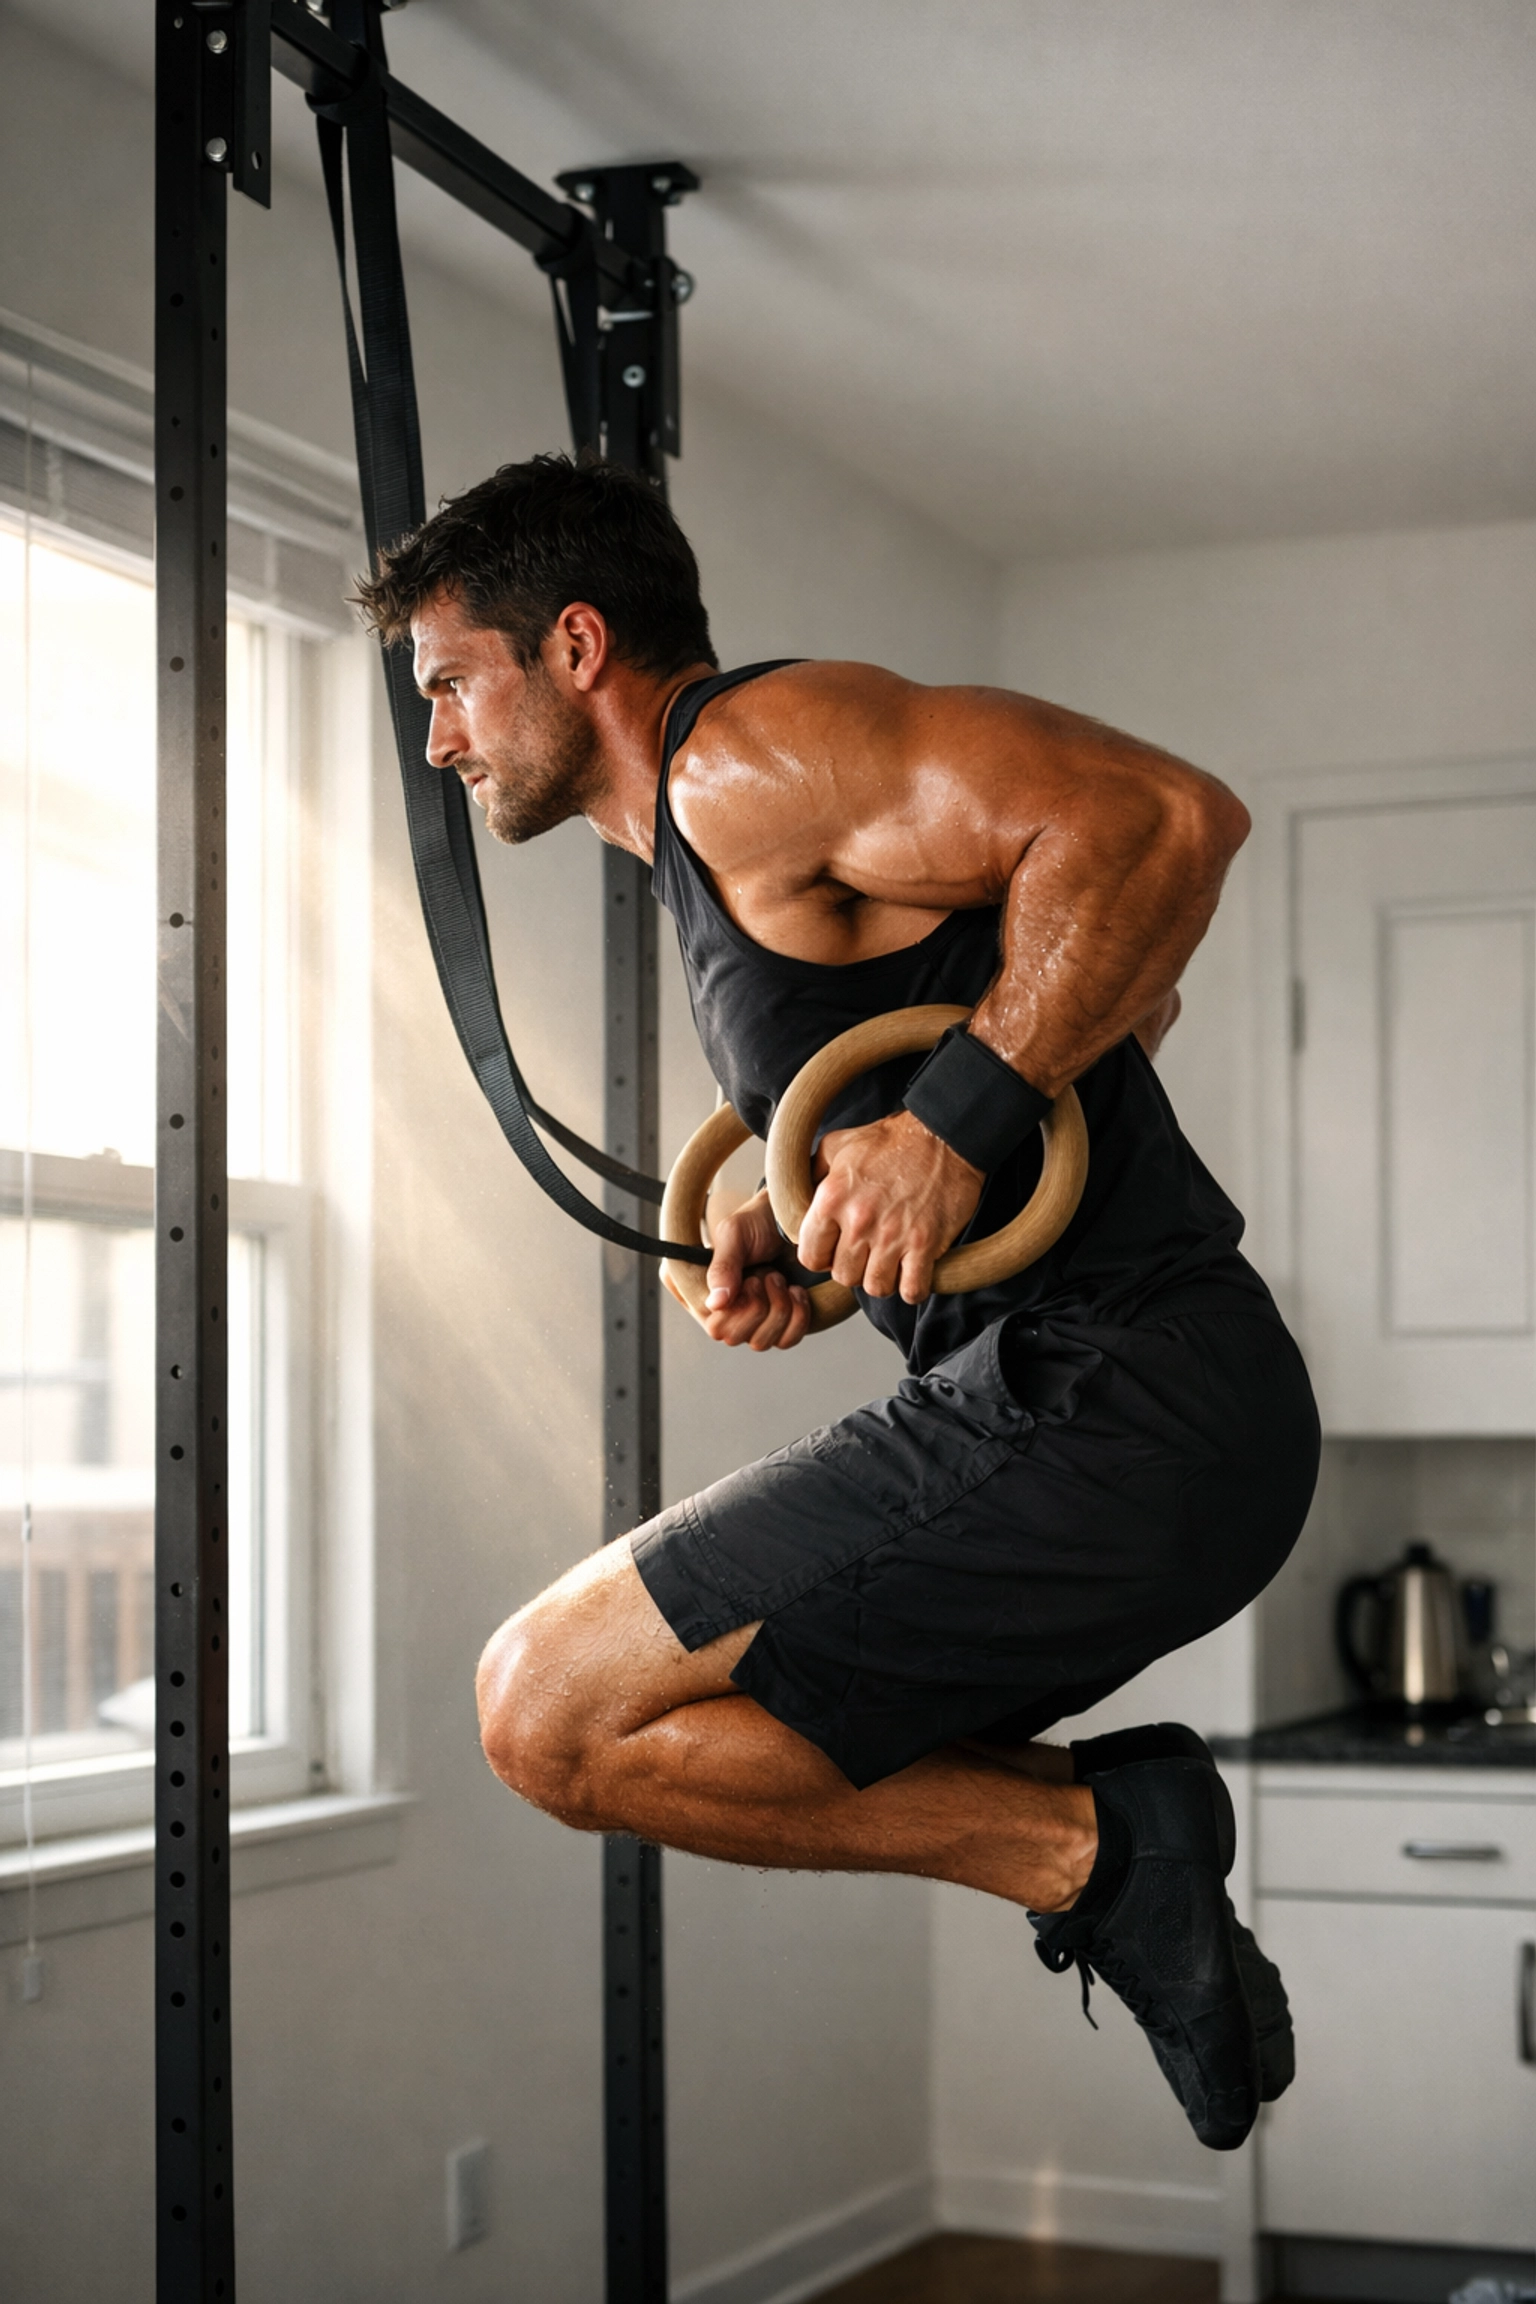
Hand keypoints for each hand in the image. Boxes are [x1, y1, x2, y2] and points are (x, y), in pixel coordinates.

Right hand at [695, 1188, 812, 1349]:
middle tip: (767, 1274)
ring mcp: (746, 1323)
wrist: (790, 1222)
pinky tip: (796, 1292)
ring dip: (778, 1307)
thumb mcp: (735, 1234)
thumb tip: (715, 1304)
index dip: (732, 1307)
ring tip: (779, 1278)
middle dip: (757, 1305)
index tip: (749, 1280)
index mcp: (694, 1288)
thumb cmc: (757, 1222)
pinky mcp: (775, 1327)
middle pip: (730, 1336)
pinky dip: (797, 1317)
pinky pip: (785, 1341)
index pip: (707, 1321)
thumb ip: (723, 1266)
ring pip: (759, 1342)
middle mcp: (716, 1312)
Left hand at [797, 1109, 982, 1301]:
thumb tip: (797, 1196)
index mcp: (832, 1198)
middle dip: (853, 1269)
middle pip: (843, 1276)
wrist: (942, 1136)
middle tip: (865, 1255)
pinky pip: (912, 1290)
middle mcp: (859, 1220)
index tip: (834, 1251)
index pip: (810, 1257)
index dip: (821, 1258)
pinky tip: (913, 1273)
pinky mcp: (926, 1245)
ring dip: (882, 1280)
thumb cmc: (891, 1140)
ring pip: (876, 1287)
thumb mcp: (838, 1145)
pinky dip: (912, 1288)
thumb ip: (812, 1172)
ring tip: (888, 1264)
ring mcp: (893, 1235)